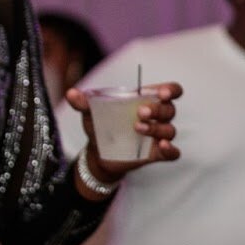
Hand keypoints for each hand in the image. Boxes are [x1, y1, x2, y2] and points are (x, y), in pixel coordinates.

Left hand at [65, 81, 182, 182]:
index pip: (170, 91)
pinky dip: (171, 149)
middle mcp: (158, 117)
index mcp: (147, 100)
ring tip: (137, 128)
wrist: (98, 154)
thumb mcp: (91, 113)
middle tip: (140, 112)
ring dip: (157, 128)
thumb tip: (71, 93)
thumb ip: (83, 102)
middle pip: (170, 109)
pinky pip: (173, 153)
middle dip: (157, 109)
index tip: (161, 93)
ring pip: (170, 130)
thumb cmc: (100, 126)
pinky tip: (162, 146)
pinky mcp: (157, 153)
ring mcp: (158, 135)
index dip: (170, 90)